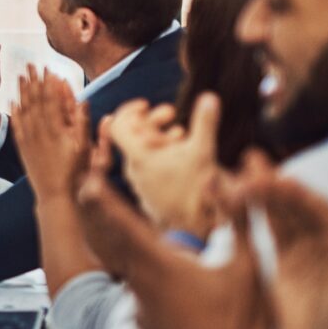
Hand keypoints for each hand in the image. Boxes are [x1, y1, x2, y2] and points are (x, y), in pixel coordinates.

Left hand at [8, 67, 89, 203]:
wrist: (57, 196)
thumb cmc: (76, 173)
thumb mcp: (86, 148)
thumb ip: (82, 123)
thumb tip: (82, 100)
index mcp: (57, 129)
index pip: (51, 99)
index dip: (49, 83)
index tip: (48, 68)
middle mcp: (41, 131)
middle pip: (35, 100)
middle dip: (33, 81)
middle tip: (30, 64)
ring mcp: (30, 139)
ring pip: (24, 109)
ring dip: (22, 91)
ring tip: (21, 76)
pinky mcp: (23, 148)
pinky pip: (16, 125)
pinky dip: (14, 112)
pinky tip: (13, 102)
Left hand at [73, 157, 270, 328]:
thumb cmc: (244, 323)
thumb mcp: (249, 268)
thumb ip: (239, 219)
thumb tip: (225, 178)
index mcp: (162, 266)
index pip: (125, 225)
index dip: (105, 202)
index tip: (88, 182)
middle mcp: (142, 287)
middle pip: (115, 246)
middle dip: (103, 220)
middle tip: (91, 196)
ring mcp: (139, 312)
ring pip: (131, 275)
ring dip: (132, 258)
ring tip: (146, 251)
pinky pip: (140, 301)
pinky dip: (147, 291)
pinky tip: (172, 297)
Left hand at [108, 94, 220, 238]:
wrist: (198, 231)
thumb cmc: (199, 192)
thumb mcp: (203, 152)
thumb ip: (205, 122)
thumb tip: (209, 96)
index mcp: (138, 157)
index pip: (118, 125)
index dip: (131, 109)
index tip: (148, 104)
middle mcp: (133, 170)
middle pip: (131, 136)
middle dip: (151, 120)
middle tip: (170, 113)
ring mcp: (140, 183)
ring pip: (141, 152)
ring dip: (158, 136)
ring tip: (180, 132)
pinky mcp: (150, 193)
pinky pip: (148, 167)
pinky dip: (161, 154)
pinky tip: (181, 152)